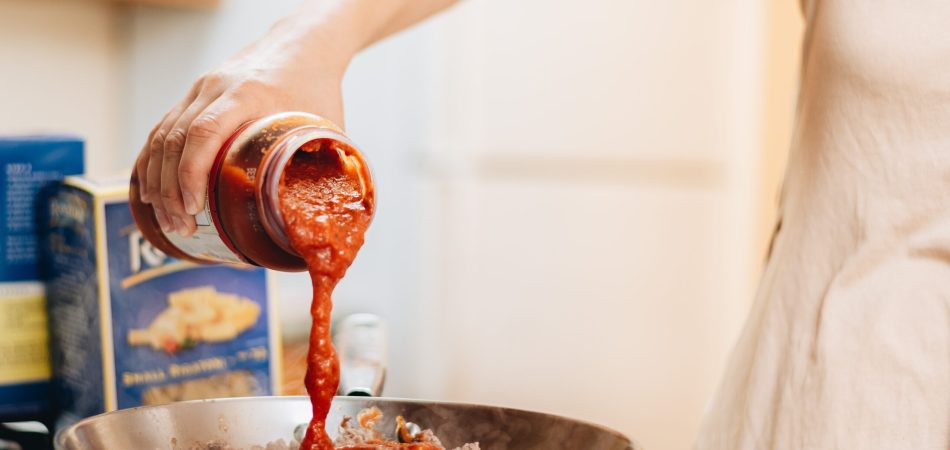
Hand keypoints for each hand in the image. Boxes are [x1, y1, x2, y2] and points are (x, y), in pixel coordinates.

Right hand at [135, 24, 349, 236]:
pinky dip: (153, 162)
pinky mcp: (194, 95)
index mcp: (247, 94)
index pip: (205, 132)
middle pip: (176, 139)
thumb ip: (320, 167)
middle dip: (172, 189)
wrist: (303, 45)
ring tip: (169, 219)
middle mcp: (215, 88)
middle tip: (181, 226)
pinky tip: (152, 191)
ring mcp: (200, 89)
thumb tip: (316, 215)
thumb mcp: (324, 125)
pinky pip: (163, 129)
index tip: (194, 208)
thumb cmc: (316, 87)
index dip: (192, 173)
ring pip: (163, 135)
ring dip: (159, 181)